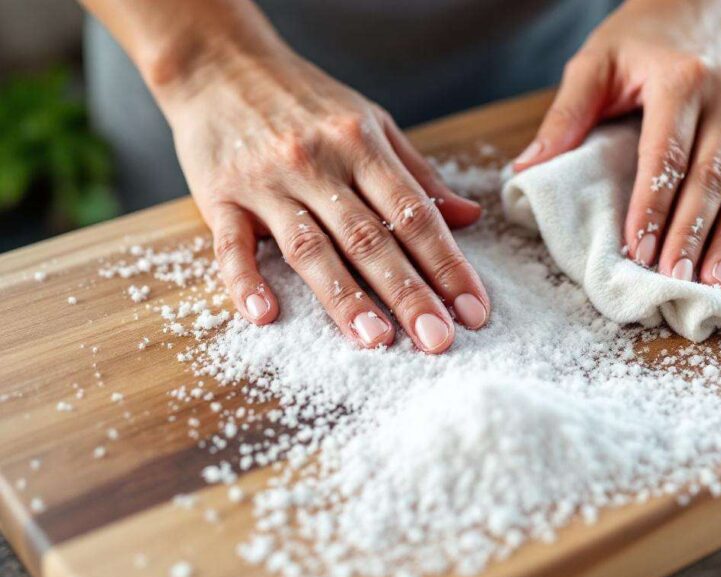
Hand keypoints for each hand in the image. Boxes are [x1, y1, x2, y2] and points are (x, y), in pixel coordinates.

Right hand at [158, 45, 489, 353]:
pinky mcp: (220, 197)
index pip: (415, 214)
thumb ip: (418, 175)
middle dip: (409, 293)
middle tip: (438, 339)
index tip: (472, 309)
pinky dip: (245, 281)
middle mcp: (318, 164)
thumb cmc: (305, 100)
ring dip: (343, 297)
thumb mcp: (371, 122)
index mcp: (362, 145)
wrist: (221, 65)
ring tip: (376, 339)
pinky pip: (231, 245)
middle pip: (370, 238)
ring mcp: (267, 182)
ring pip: (310, 246)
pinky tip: (265, 315)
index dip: (448, 264)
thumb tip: (469, 217)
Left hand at [514, 0, 720, 288]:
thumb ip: (566, 115)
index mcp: (682, 81)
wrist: (702, 4)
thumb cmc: (640, 40)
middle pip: (712, 178)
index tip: (637, 252)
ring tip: (717, 285)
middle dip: (692, 235)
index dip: (652, 207)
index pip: (667, 156)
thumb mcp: (595, 63)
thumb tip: (526, 168)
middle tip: (676, 281)